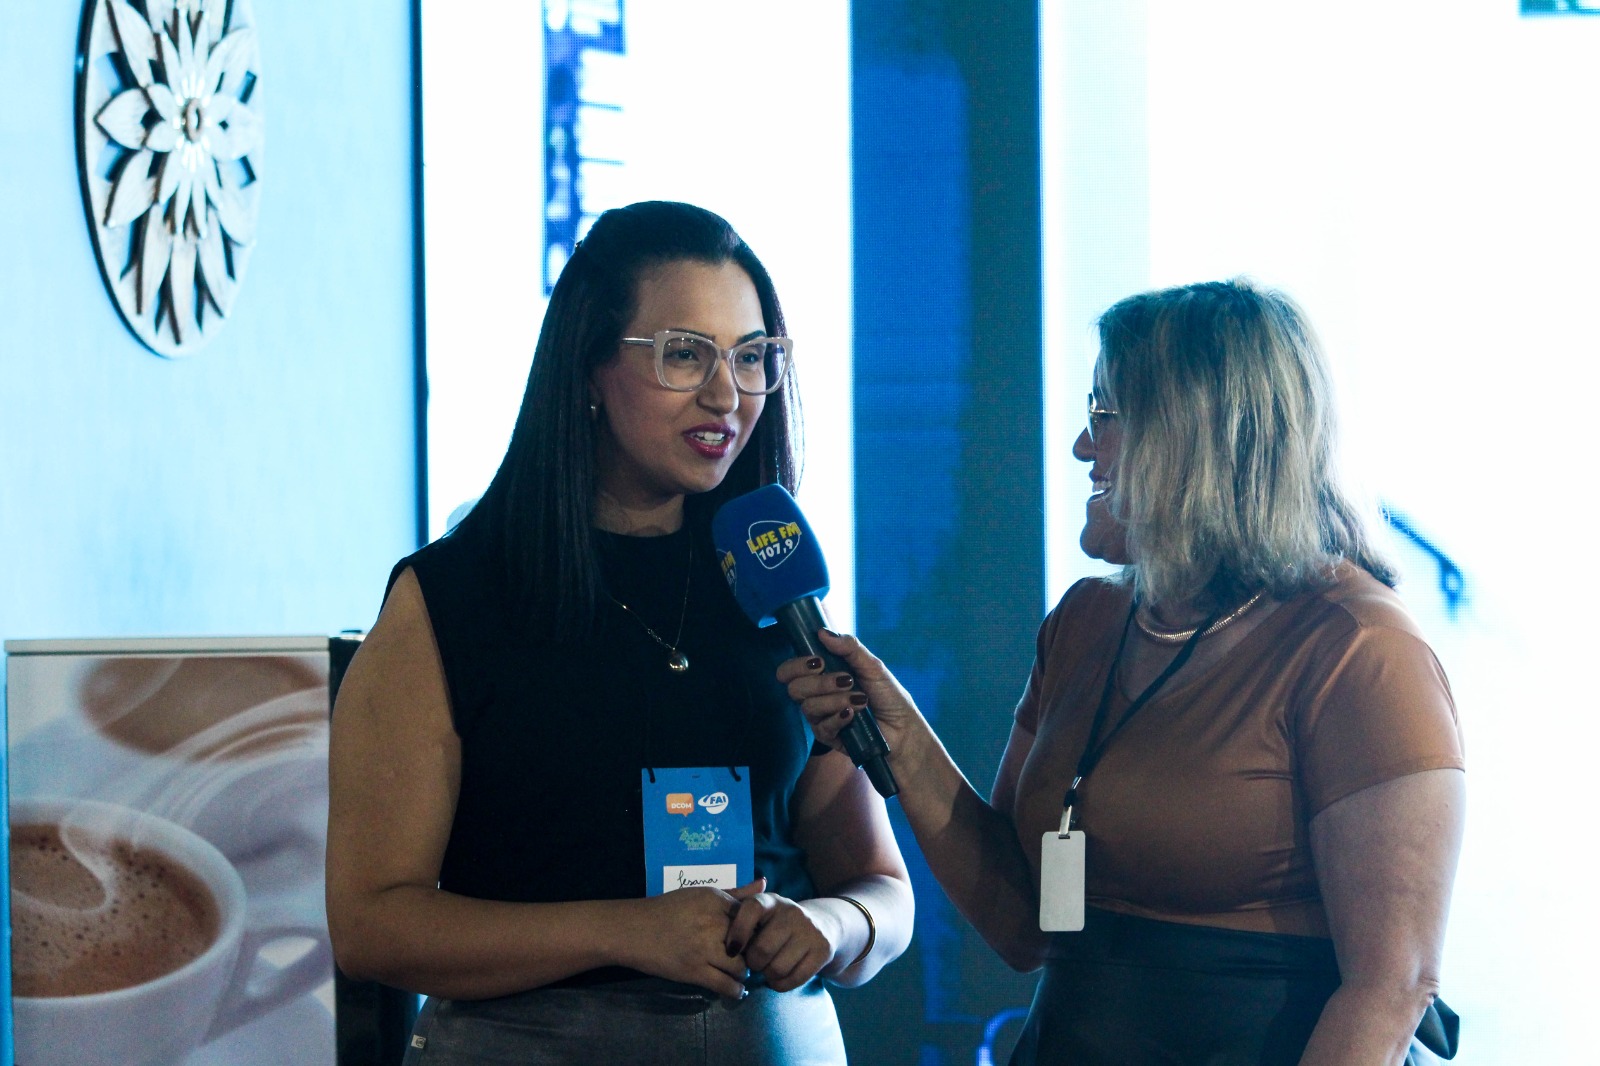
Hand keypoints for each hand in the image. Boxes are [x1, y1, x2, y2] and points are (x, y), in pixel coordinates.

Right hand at [614, 879, 766, 997]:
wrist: (632, 930)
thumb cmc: (666, 909)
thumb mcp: (700, 894)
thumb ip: (734, 892)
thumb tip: (763, 883)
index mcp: (715, 900)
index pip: (751, 917)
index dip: (754, 930)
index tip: (752, 937)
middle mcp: (712, 922)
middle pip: (749, 942)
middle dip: (751, 953)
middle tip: (749, 957)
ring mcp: (703, 948)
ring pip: (741, 966)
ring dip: (743, 972)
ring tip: (739, 972)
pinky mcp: (694, 971)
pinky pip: (725, 985)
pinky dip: (735, 989)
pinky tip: (734, 988)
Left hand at [724, 891, 839, 991]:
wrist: (822, 925)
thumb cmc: (777, 925)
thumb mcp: (760, 915)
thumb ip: (737, 920)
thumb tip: (726, 945)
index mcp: (770, 901)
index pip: (752, 909)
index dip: (738, 932)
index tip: (731, 950)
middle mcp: (792, 911)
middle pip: (762, 949)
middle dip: (753, 963)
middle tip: (754, 963)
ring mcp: (810, 930)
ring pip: (777, 968)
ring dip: (768, 976)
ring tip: (768, 969)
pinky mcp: (823, 949)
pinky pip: (795, 979)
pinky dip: (782, 984)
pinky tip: (780, 977)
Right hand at [776, 630, 923, 759]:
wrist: (904, 727)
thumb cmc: (888, 695)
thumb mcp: (872, 666)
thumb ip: (849, 647)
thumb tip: (822, 632)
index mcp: (821, 675)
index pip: (789, 671)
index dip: (796, 665)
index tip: (819, 661)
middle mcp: (816, 696)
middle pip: (794, 688)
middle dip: (820, 683)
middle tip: (846, 680)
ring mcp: (821, 717)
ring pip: (808, 707)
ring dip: (835, 700)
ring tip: (861, 699)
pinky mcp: (828, 737)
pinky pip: (822, 727)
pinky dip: (839, 717)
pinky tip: (854, 714)